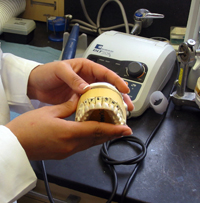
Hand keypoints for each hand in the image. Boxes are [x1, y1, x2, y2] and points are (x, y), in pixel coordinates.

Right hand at [6, 94, 131, 159]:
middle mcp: (71, 145)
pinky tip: (94, 134)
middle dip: (112, 134)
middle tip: (124, 129)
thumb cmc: (27, 128)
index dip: (114, 130)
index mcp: (69, 133)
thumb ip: (68, 107)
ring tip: (112, 131)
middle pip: (97, 139)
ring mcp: (67, 151)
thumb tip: (79, 100)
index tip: (126, 129)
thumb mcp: (49, 112)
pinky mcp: (64, 153)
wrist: (15, 145)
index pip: (97, 130)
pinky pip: (83, 146)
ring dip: (103, 137)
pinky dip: (92, 140)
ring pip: (91, 144)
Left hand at [28, 58, 133, 110]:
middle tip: (128, 106)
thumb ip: (73, 78)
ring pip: (103, 97)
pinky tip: (105, 116)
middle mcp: (89, 79)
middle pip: (108, 87)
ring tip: (121, 113)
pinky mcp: (80, 99)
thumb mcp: (60, 70)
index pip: (105, 73)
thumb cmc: (47, 72)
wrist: (36, 85)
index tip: (125, 89)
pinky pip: (93, 104)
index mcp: (87, 67)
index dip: (117, 81)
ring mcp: (85, 90)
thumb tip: (87, 88)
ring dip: (112, 104)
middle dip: (120, 96)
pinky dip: (100, 110)